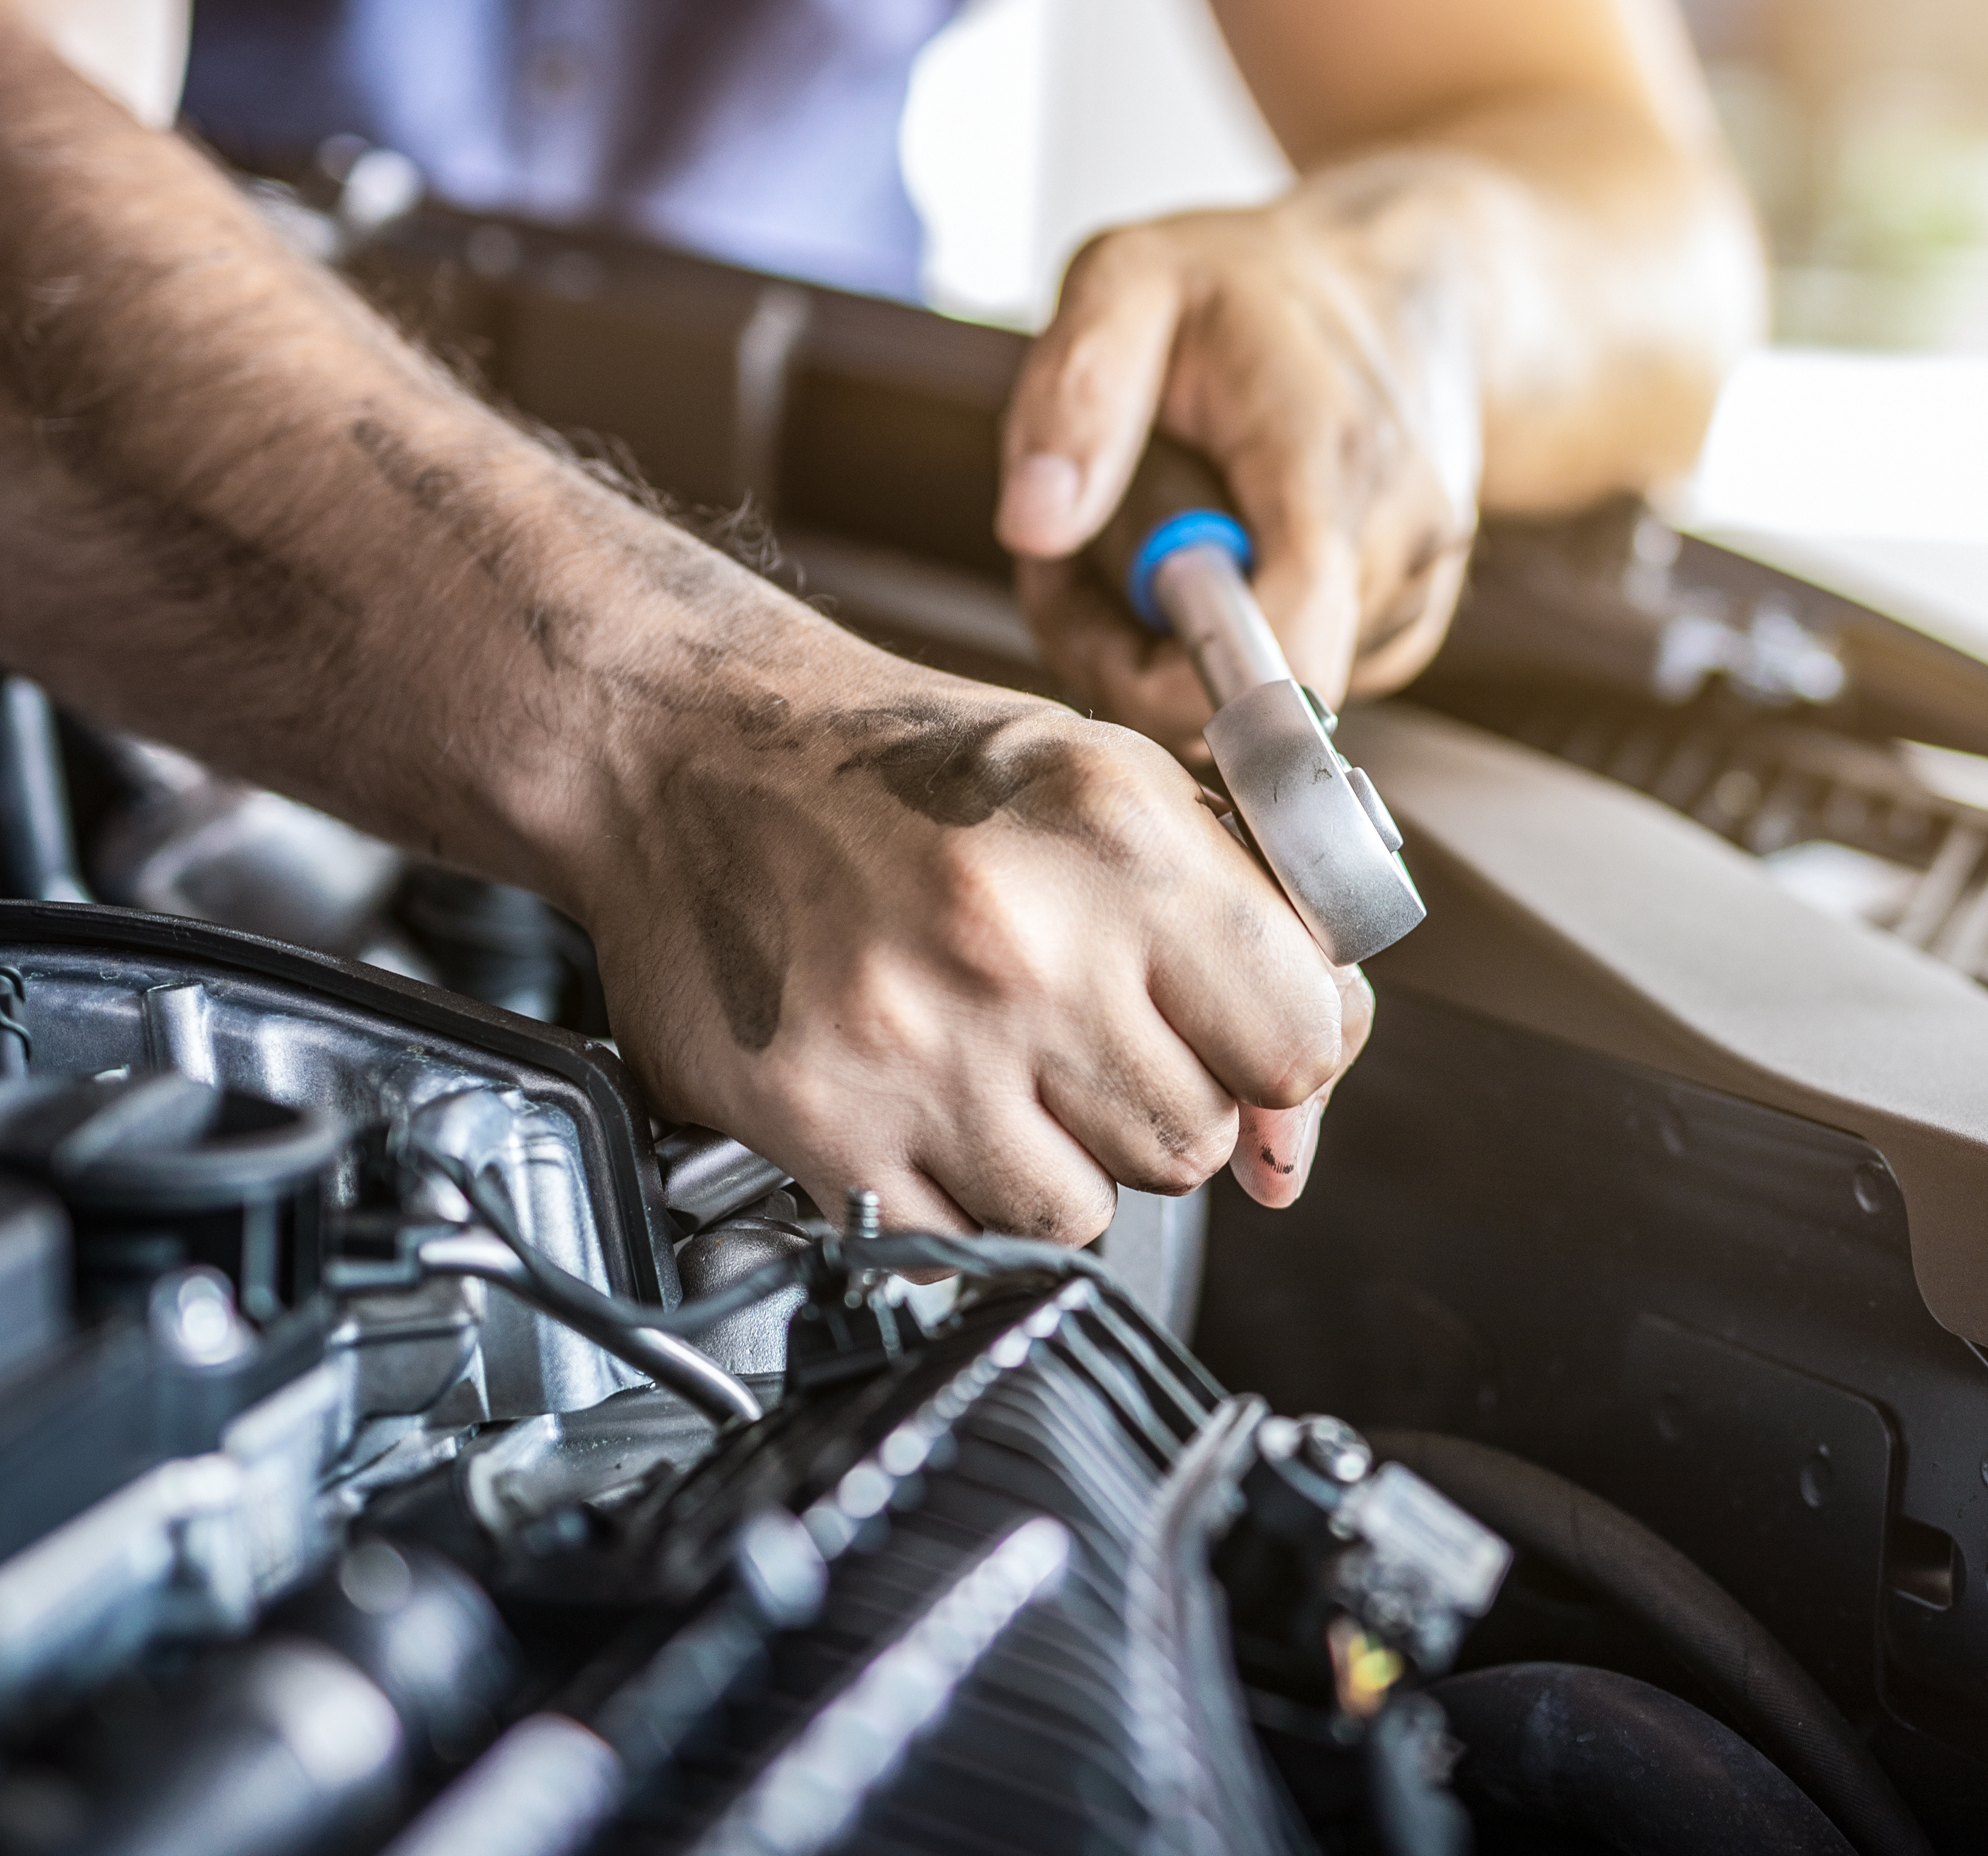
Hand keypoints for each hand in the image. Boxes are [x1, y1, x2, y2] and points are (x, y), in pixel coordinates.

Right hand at [574, 642, 1370, 1237]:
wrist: (685, 749)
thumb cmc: (904, 768)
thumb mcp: (1110, 786)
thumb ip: (1240, 926)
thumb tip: (1302, 1107)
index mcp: (1123, 844)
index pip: (1299, 1044)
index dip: (1284, 1062)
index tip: (1245, 1050)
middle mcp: (1024, 948)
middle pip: (1192, 1144)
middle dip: (1158, 1104)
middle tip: (1083, 1032)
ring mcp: (918, 1047)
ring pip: (1083, 1212)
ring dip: (1058, 1160)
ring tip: (994, 1061)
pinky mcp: (822, 1124)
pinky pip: (960, 1238)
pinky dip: (955, 1193)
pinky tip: (920, 1100)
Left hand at [995, 167, 1487, 745]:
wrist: (1405, 280)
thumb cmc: (1250, 280)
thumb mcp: (1131, 275)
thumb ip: (1077, 389)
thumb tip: (1034, 530)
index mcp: (1328, 456)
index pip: (1281, 650)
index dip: (1170, 684)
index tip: (1082, 605)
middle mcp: (1400, 535)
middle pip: (1249, 687)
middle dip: (1132, 647)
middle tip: (1082, 545)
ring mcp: (1419, 583)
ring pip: (1266, 689)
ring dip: (1177, 639)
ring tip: (1152, 524)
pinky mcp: (1414, 616)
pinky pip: (1300, 676)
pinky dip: (1237, 639)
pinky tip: (1219, 550)